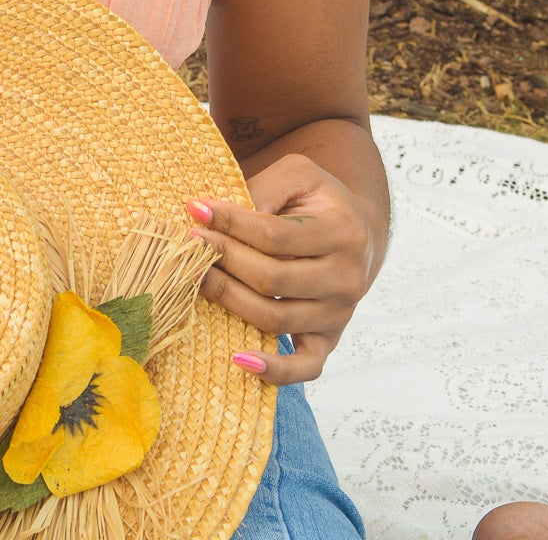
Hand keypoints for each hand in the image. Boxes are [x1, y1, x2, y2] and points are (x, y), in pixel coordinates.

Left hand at [186, 153, 376, 383]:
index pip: (275, 235)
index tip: (194, 211)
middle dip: (223, 260)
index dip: (231, 224)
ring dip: (229, 300)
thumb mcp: (299, 176)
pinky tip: (238, 358)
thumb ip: (264, 188)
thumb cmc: (319, 201)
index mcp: (343, 232)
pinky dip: (274, 370)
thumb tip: (216, 213)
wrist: (359, 235)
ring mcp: (339, 315)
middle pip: (272, 279)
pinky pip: (304, 367)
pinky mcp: (329, 341)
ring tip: (195, 278)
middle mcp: (347, 278)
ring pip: (276, 319)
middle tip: (189, 244)